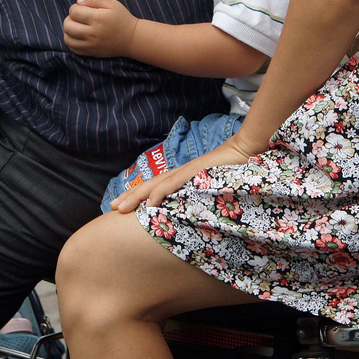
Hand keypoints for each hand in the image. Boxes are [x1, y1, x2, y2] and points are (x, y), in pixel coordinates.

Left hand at [63, 0, 139, 57]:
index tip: (83, 8)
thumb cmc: (121, 18)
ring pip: (67, 38)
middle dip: (70, 18)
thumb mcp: (112, 3)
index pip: (74, 12)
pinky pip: (73, 48)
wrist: (132, 39)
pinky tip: (78, 35)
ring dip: (69, 30)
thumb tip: (78, 2)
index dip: (75, 7)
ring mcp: (91, 45)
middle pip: (68, 25)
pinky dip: (71, 40)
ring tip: (77, 26)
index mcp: (98, 19)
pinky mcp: (91, 53)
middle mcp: (93, 33)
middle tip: (78, 17)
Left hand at [110, 137, 258, 212]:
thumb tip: (193, 209)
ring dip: (137, 196)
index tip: (122, 206)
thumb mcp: (213, 185)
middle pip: (150, 185)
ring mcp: (187, 171)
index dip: (138, 195)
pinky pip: (175, 183)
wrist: (246, 150)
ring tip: (121, 208)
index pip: (156, 186)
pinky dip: (161, 193)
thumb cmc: (232, 169)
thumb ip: (201, 194)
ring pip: (157, 185)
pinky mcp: (196, 172)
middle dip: (130, 196)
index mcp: (183, 176)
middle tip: (112, 208)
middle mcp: (181, 172)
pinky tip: (150, 203)